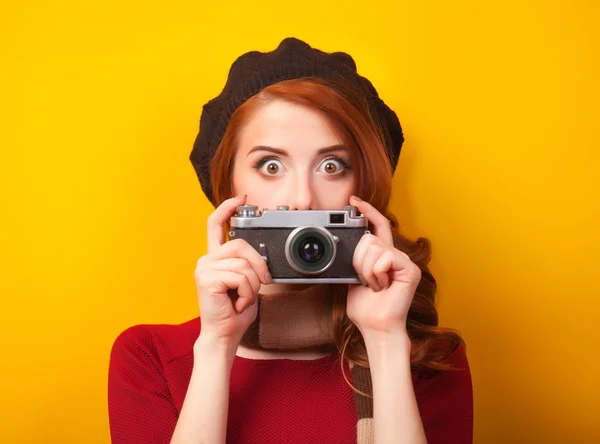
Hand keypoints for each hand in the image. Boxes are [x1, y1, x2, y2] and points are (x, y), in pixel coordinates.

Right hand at [194, 195, 270, 345]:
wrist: (225, 335)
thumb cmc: (235, 312)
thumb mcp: (247, 282)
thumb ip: (248, 264)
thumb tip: (260, 256)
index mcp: (215, 258)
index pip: (216, 224)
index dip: (227, 207)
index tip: (241, 198)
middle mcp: (206, 259)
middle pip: (240, 243)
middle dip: (259, 263)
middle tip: (262, 282)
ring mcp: (204, 268)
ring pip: (244, 264)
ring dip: (252, 285)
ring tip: (243, 299)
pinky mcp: (206, 278)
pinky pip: (240, 277)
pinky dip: (246, 293)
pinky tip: (237, 303)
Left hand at [346, 196, 421, 336]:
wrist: (375, 327)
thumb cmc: (365, 308)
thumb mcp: (352, 278)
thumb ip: (354, 260)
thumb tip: (344, 244)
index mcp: (382, 256)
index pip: (377, 225)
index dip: (366, 211)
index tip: (353, 201)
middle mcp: (395, 255)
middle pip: (368, 238)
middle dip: (358, 261)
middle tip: (365, 280)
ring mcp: (404, 261)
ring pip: (373, 247)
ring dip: (366, 270)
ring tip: (374, 285)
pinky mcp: (410, 269)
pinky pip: (383, 258)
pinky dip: (376, 274)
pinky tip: (382, 286)